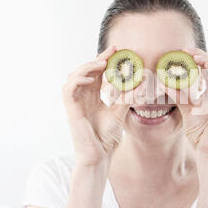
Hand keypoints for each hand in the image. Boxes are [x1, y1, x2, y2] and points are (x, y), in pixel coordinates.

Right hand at [62, 45, 129, 165]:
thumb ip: (125, 98)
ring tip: (102, 64)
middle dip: (98, 59)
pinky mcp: (70, 110)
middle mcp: (82, 98)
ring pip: (74, 76)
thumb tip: (139, 84)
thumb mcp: (119, 112)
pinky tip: (92, 79)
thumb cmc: (106, 138)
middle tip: (112, 52)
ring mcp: (75, 103)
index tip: (117, 50)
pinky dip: (78, 80)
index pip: (97, 73)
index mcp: (92, 98)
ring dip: (87, 67)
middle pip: (86, 71)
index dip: (104, 61)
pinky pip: (68, 89)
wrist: (99, 156)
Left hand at [177, 48, 207, 158]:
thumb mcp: (185, 108)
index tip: (182, 52)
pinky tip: (206, 67)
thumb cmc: (198, 131)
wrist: (206, 150)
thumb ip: (178, 95)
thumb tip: (163, 82)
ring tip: (196, 57)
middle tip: (187, 51)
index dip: (198, 57)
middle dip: (203, 55)